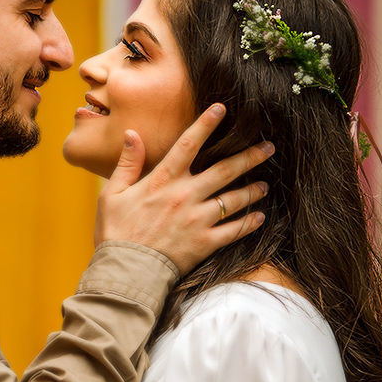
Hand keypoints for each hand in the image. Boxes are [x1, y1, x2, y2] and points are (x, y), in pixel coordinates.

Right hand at [93, 103, 270, 274]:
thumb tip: (133, 134)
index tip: (221, 109)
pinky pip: (233, 230)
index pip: (187, 144)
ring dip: (253, 190)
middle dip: (249, 156)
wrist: (125, 272)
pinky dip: (249, 223)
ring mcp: (197, 220)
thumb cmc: (114, 233)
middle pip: (224, 169)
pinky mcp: (205, 243)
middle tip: (269, 147)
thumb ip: (127, 163)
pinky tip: (259, 217)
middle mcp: (185, 195)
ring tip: (265, 184)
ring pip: (234, 199)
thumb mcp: (112, 194)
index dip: (205, 124)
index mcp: (162, 180)